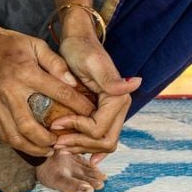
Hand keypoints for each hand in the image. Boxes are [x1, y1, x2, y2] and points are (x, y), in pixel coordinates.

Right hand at [0, 24, 96, 156]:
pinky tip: (29, 144)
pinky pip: (2, 133)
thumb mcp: (35, 44)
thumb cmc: (8, 44)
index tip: (90, 115)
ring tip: (47, 150)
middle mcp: (10, 92)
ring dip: (32, 147)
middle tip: (62, 142)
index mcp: (26, 73)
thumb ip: (56, 63)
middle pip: (30, 127)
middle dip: (48, 140)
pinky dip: (17, 143)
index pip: (57, 93)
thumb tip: (72, 83)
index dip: (77, 105)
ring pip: (14, 136)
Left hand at [51, 34, 141, 164]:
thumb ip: (111, 79)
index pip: (99, 129)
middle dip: (80, 145)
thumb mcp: (92, 63)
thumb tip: (136, 83)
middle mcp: (119, 108)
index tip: (55, 123)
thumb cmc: (82, 50)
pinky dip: (84, 145)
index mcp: (118, 98)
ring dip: (80, 148)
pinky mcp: (102, 113)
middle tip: (56, 144)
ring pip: (102, 143)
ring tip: (58, 146)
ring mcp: (112, 112)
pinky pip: (98, 137)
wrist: (78, 42)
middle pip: (105, 142)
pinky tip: (71, 149)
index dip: (76, 130)